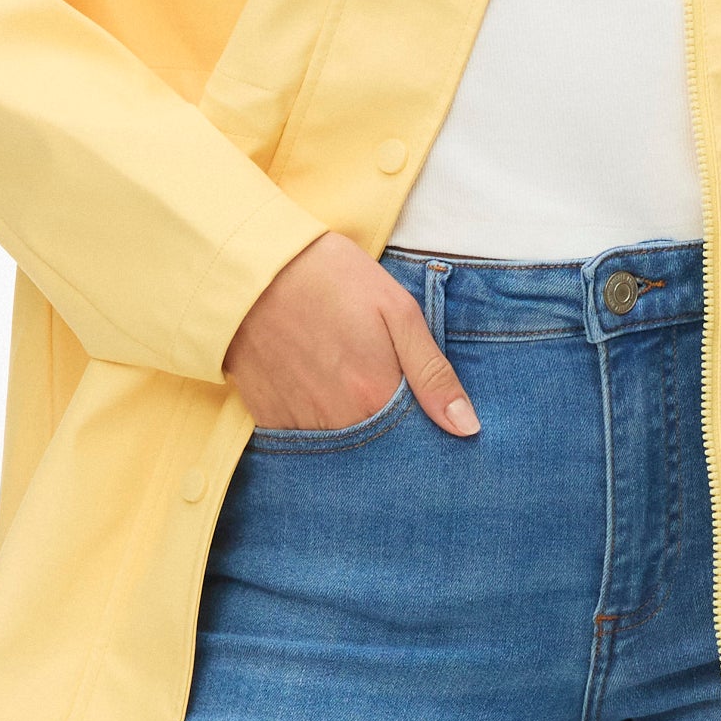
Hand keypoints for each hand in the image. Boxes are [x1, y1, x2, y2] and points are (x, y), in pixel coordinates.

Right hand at [223, 231, 478, 436]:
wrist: (252, 268)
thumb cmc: (332, 279)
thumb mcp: (397, 311)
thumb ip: (433, 374)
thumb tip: (467, 428)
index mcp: (376, 396)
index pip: (416, 443)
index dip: (425, 432)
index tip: (428, 419)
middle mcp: (339, 423)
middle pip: (378, 451)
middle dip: (388, 436)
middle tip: (378, 389)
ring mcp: (300, 425)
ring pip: (341, 449)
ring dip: (351, 430)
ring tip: (345, 385)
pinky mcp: (269, 420)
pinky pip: (303, 440)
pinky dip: (316, 424)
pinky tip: (317, 390)